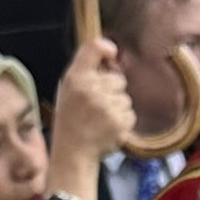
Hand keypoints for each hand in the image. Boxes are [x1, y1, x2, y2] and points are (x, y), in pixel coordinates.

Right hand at [48, 37, 136, 188]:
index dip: (106, 48)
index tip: (111, 54)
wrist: (73, 153)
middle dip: (112, 90)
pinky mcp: (120, 122)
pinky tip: (107, 128)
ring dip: (117, 107)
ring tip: (100, 119)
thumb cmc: (71, 119)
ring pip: (126, 97)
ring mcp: (107, 106)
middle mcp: (91, 89)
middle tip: (95, 106)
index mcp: (76, 78)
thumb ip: (87, 70)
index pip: (94, 47)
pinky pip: (131, 113)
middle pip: (118, 78)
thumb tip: (112, 51)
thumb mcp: (68, 89)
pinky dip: (122, 121)